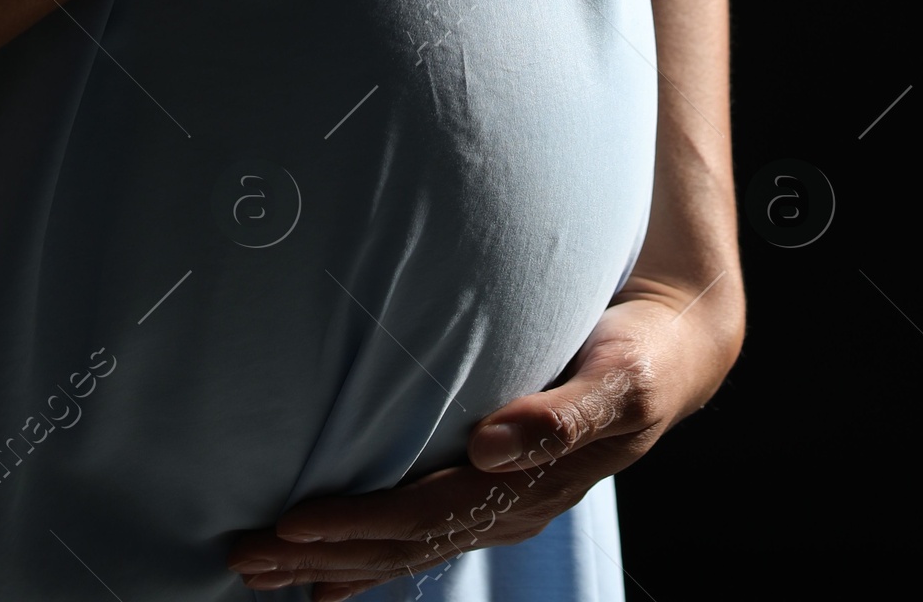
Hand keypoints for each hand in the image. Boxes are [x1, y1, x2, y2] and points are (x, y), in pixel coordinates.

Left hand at [226, 277, 743, 597]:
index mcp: (527, 485)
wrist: (679, 351)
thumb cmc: (645, 355)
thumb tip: (489, 445)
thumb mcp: (620, 377)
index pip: (423, 518)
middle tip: (242, 558)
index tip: (288, 526)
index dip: (356, 527)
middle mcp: (508, 502)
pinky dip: (370, 550)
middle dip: (320, 554)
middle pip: (400, 542)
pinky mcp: (496, 479)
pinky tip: (327, 571)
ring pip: (404, 542)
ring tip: (263, 567)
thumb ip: (560, 415)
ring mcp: (501, 497)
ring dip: (332, 556)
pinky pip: (423, 525)